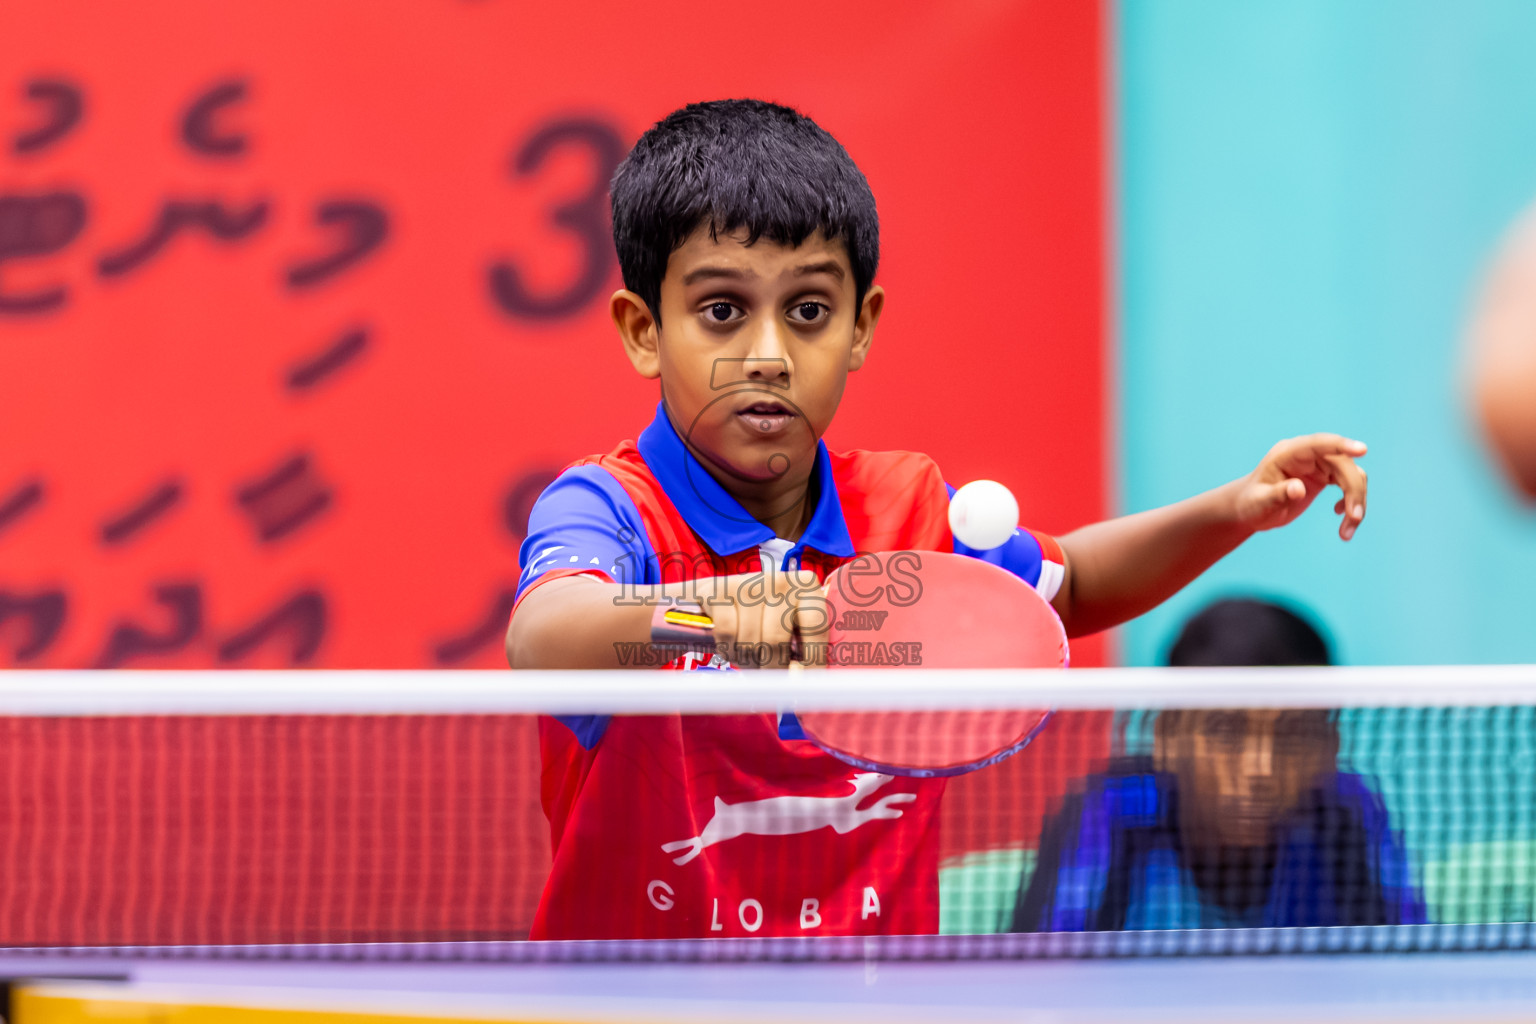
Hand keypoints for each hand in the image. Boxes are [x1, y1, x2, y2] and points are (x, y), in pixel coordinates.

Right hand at [697, 569, 828, 667]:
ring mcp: (750, 582)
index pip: (816, 626)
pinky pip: (728, 633)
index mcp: (806, 586)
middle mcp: (781, 580)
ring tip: (749, 660)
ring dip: (748, 661)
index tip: (807, 684)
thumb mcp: (788, 623)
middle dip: (772, 667)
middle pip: (777, 639)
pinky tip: (732, 649)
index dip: (813, 659)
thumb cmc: (761, 615)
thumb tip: (802, 680)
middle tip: (769, 679)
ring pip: (751, 640)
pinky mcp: (722, 589)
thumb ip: (801, 646)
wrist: (719, 593)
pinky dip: (729, 650)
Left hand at [1233, 434, 1367, 539]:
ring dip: (1357, 501)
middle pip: (1342, 464)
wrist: (1250, 509)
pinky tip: (1342, 516)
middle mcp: (1306, 455)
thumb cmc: (1251, 504)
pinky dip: (1352, 501)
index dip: (1341, 445)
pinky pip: (1349, 484)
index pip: (1318, 444)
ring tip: (1346, 532)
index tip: (1363, 450)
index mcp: (1288, 453)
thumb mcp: (1259, 502)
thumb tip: (1298, 488)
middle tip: (1354, 519)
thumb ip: (1277, 495)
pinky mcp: (1326, 477)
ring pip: (1351, 475)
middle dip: (1353, 490)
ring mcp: (1318, 464)